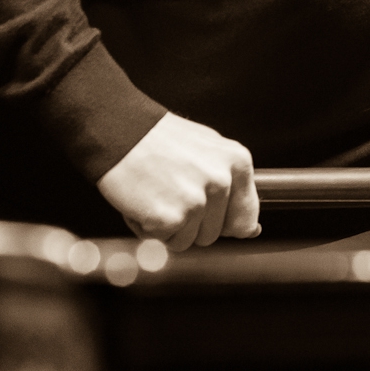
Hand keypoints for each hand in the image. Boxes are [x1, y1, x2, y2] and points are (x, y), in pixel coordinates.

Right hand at [96, 112, 259, 250]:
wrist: (117, 128)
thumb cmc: (157, 139)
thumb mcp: (207, 150)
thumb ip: (231, 186)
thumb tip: (252, 229)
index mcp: (238, 162)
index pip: (246, 217)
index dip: (222, 221)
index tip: (203, 211)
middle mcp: (222, 182)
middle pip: (214, 233)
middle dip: (189, 222)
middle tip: (168, 189)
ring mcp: (197, 201)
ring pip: (189, 241)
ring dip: (168, 226)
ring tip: (155, 192)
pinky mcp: (170, 218)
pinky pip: (164, 241)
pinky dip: (147, 227)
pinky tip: (141, 199)